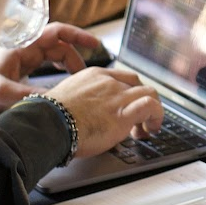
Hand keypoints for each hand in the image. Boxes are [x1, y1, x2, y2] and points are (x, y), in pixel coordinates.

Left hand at [0, 22, 103, 114]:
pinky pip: (49, 62)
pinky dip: (61, 68)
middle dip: (75, 58)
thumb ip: (22, 94)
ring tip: (77, 80)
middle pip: (60, 44)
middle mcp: (25, 46)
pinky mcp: (23, 65)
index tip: (94, 44)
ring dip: (69, 64)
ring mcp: (24, 55)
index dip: (77, 35)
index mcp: (22, 45)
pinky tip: (63, 80)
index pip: (56, 32)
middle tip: (84, 78)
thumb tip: (49, 100)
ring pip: (56, 53)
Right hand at [40, 67, 164, 158]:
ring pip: (150, 93)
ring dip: (153, 111)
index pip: (122, 78)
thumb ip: (82, 101)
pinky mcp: (124, 114)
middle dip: (142, 100)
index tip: (128, 105)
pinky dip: (157, 117)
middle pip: (138, 84)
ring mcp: (118, 96)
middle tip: (140, 118)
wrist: (48, 124)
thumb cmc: (51, 118)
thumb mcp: (67, 99)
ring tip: (148, 126)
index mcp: (94, 76)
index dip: (130, 92)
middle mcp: (109, 83)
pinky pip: (151, 106)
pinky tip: (152, 128)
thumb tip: (84, 114)